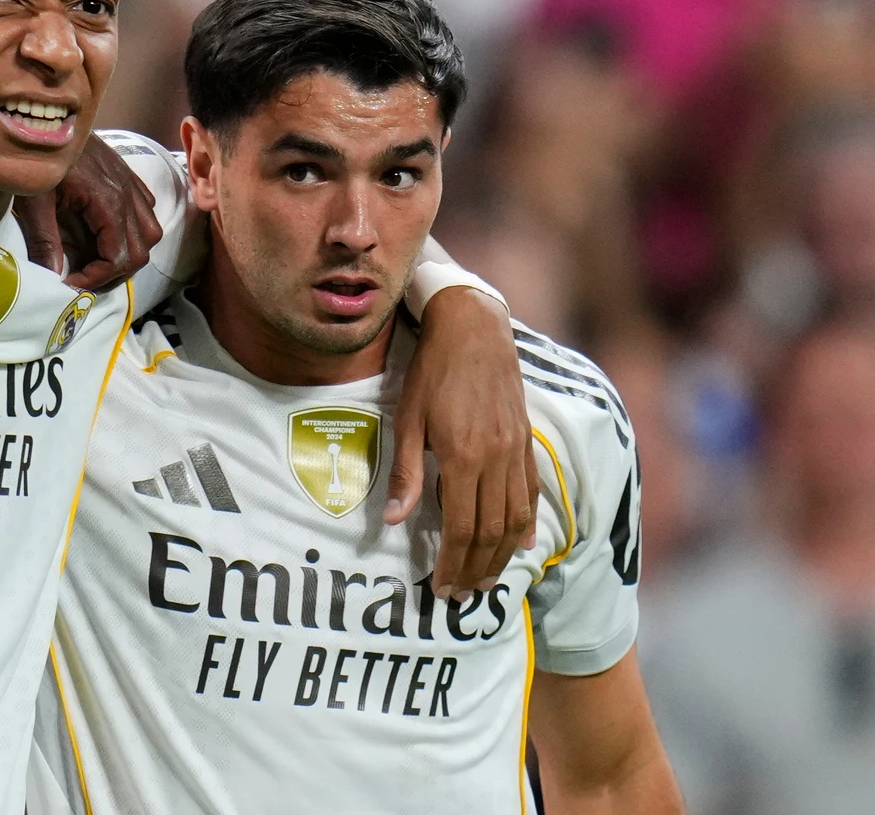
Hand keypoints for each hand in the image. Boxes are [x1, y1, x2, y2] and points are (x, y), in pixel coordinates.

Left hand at [15, 134, 161, 289]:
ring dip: (128, 252)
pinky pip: (146, 210)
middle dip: (114, 272)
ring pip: (150, 232)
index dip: (97, 277)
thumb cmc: (38, 156)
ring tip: (98, 259)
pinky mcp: (127, 176)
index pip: (119, 256)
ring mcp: (131, 184)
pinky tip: (106, 231)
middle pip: (141, 250)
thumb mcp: (34, 201)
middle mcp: (128, 194)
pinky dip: (133, 229)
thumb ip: (44, 240)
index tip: (72, 282)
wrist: (48, 118)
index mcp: (107, 201)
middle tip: (83, 277)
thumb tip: (52, 278)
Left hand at [390, 287, 537, 598]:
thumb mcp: (407, 419)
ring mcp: (516, 451)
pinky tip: (523, 545)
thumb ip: (405, 472)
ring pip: (517, 519)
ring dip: (502, 555)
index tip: (441, 586)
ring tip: (486, 579)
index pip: (461, 527)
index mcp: (464, 457)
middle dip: (477, 568)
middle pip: (492, 532)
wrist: (473, 329)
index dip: (452, 562)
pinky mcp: (526, 441)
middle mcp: (497, 459)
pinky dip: (528, 524)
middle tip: (462, 594)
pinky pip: (531, 492)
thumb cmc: (431, 371)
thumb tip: (393, 520)